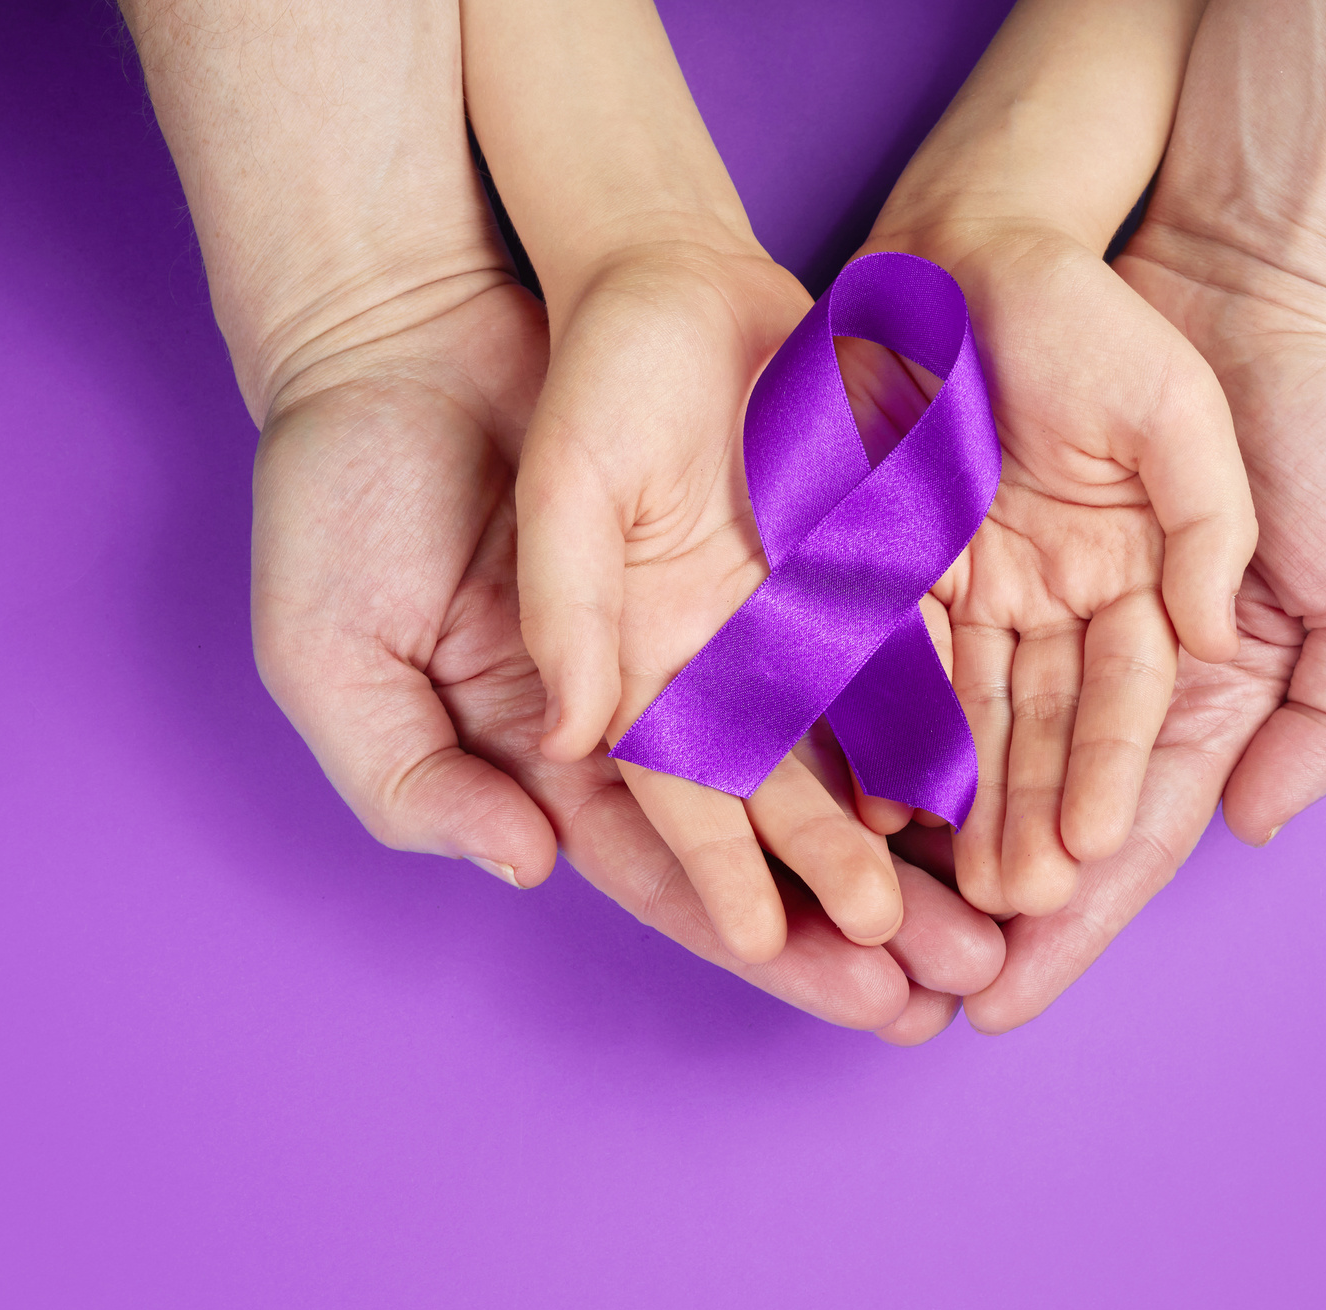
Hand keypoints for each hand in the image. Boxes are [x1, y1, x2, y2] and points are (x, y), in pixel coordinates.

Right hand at [254, 277, 1004, 1042]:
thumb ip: (452, 733)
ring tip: (983, 897)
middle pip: (780, 805)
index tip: (800, 966)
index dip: (734, 907)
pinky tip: (979, 752)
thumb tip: (545, 824)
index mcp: (574, 720)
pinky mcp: (784, 524)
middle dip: (851, 892)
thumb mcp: (342, 641)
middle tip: (941, 974)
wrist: (411, 319)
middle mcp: (665, 674)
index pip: (669, 841)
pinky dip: (924, 684)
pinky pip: (874, 614)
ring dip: (909, 814)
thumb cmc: (349, 489)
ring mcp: (731, 600)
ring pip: (842, 727)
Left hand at [849, 222, 1253, 918]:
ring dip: (932, 814)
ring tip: (888, 898)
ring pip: (964, 726)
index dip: (1076, 917)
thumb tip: (1254, 820)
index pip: (1128, 824)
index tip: (1012, 997)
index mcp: (1202, 691)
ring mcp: (1032, 593)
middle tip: (936, 965)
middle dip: (989, 881)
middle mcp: (1108, 657)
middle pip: (1034, 793)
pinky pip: (911, 632)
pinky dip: (883, 704)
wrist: (1256, 278)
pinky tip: (848, 777)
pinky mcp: (967, 529)